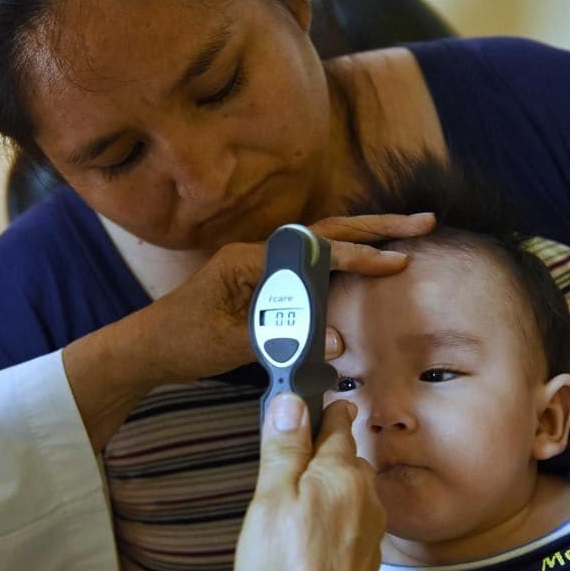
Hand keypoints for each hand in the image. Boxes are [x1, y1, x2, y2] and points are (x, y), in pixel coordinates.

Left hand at [145, 212, 435, 383]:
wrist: (146, 348)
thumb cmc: (181, 342)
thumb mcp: (230, 344)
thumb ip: (282, 338)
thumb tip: (338, 341)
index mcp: (248, 260)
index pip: (315, 250)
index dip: (358, 256)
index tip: (396, 261)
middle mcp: (257, 254)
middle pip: (326, 232)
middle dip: (375, 227)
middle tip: (423, 222)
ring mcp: (259, 267)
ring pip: (320, 247)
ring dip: (361, 242)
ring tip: (403, 241)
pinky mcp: (260, 284)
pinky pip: (308, 269)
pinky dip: (339, 265)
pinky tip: (362, 269)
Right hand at [235, 394, 384, 570]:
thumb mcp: (269, 499)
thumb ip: (283, 447)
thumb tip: (290, 400)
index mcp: (342, 474)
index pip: (338, 421)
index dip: (321, 406)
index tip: (309, 395)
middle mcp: (366, 498)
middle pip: (346, 457)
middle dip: (324, 448)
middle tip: (291, 445)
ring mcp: (370, 533)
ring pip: (350, 491)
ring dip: (328, 485)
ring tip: (296, 492)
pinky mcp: (365, 562)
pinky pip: (351, 523)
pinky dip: (332, 518)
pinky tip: (308, 535)